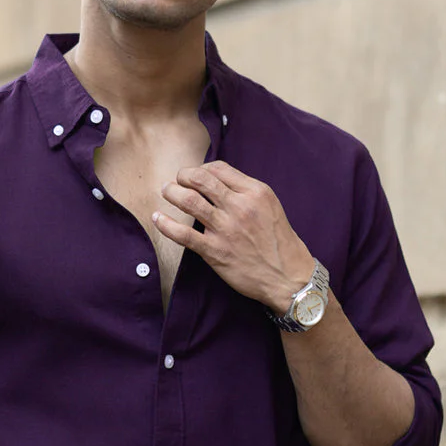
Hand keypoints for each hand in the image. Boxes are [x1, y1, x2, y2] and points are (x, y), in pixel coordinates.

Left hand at [153, 160, 315, 314]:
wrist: (287, 277)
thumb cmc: (279, 242)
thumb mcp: (269, 207)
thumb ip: (246, 193)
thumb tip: (219, 184)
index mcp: (255, 192)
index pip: (219, 169)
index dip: (201, 168)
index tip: (196, 175)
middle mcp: (239, 207)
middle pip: (201, 179)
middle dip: (183, 176)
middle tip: (177, 180)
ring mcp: (225, 229)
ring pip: (189, 201)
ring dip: (172, 193)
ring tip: (167, 191)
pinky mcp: (214, 251)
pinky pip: (183, 234)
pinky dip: (165, 224)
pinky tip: (157, 218)